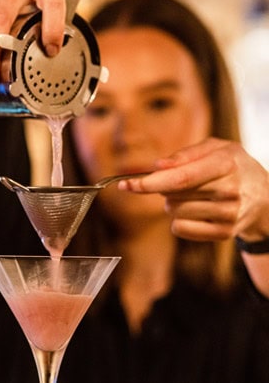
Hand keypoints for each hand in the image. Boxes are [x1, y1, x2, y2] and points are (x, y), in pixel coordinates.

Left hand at [118, 138, 268, 242]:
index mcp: (226, 164)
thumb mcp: (216, 148)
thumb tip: (158, 166)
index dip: (150, 182)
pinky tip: (197, 211)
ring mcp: (228, 215)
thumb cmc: (233, 167)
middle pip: (173, 196)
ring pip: (174, 212)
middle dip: (165, 188)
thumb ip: (186, 154)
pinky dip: (179, 220)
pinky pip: (180, 229)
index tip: (126, 184)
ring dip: (173, 204)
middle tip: (181, 182)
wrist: (265, 197)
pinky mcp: (224, 234)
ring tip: (195, 196)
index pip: (181, 178)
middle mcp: (229, 191)